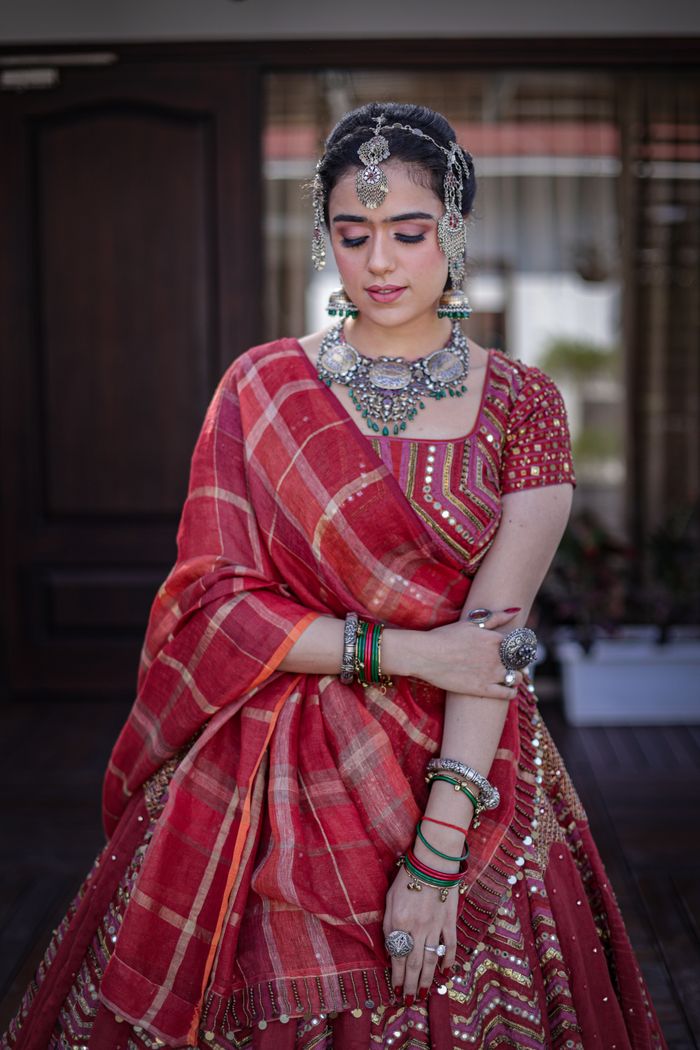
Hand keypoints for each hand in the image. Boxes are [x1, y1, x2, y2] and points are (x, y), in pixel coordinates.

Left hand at [383, 858, 458, 1001]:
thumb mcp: (389, 899)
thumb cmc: (407, 877)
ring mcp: (436, 926)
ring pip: (431, 959)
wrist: (432, 861)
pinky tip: (446, 974)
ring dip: (427, 980)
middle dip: (410, 985)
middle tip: (408, 1001)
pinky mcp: (449, 921)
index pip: (397, 956)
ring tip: (423, 995)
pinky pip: (450, 946)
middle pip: (414, 964)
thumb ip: (389, 925)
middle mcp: (418, 928)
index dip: (396, 976)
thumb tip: (391, 950)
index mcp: (400, 922)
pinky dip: (449, 961)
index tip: (395, 990)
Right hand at [407, 609, 522, 696]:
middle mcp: (497, 656)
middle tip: (514, 664)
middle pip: (520, 661)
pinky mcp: (483, 689)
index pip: (520, 644)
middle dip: (519, 663)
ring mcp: (491, 674)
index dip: (519, 648)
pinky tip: (509, 690)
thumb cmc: (445, 636)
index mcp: (495, 639)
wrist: (425, 655)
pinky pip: (507, 693)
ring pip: (517, 678)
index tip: (516, 650)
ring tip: (512, 676)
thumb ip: (496, 617)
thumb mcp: (471, 623)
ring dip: (518, 677)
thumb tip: (516, 611)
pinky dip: (512, 692)